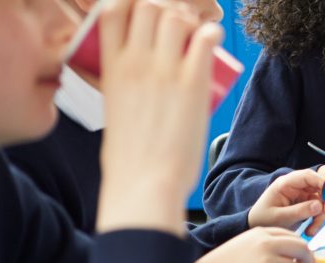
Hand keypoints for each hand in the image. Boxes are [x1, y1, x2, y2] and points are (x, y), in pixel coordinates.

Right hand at [96, 0, 223, 234]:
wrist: (146, 183)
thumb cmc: (129, 157)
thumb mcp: (112, 110)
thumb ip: (118, 88)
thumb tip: (127, 81)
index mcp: (111, 69)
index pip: (113, 10)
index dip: (132, 4)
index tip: (147, 18)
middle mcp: (135, 62)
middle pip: (148, 6)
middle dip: (166, 8)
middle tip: (179, 26)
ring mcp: (164, 71)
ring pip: (176, 15)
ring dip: (190, 18)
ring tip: (196, 35)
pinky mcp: (193, 83)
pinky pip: (205, 38)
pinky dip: (212, 31)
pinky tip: (213, 39)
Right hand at [194, 227, 314, 262]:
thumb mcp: (246, 244)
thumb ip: (269, 243)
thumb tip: (299, 251)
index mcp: (261, 233)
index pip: (294, 237)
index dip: (302, 248)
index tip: (305, 257)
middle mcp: (266, 244)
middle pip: (302, 249)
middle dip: (307, 261)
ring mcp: (267, 262)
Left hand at [248, 169, 324, 235]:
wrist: (256, 226)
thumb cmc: (263, 219)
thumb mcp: (280, 217)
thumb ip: (299, 211)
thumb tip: (320, 205)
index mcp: (286, 183)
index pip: (308, 176)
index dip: (322, 182)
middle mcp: (295, 186)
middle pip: (318, 187)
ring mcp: (301, 195)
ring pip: (321, 200)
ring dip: (320, 215)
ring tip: (312, 231)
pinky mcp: (304, 204)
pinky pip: (318, 209)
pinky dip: (317, 220)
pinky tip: (310, 230)